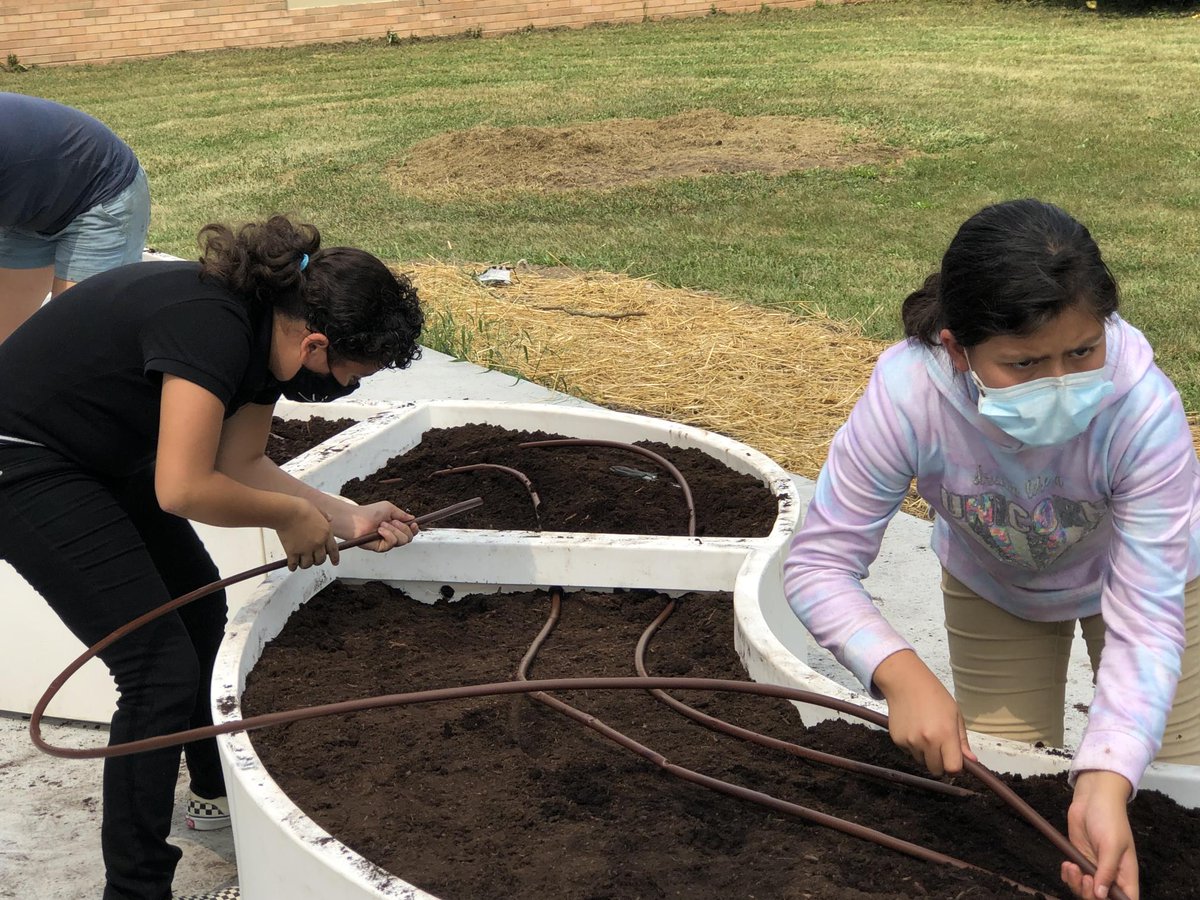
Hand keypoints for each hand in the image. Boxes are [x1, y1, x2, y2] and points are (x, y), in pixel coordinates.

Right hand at [276, 498, 338, 570]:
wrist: (287, 511)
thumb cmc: (300, 508)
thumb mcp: (317, 509)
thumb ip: (324, 516)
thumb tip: (330, 518)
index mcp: (326, 533)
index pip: (334, 549)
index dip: (334, 557)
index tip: (334, 562)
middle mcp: (318, 543)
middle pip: (321, 559)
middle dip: (317, 561)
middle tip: (313, 559)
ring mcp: (305, 549)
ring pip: (308, 564)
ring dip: (305, 564)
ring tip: (301, 562)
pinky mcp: (293, 552)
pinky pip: (294, 564)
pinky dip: (292, 566)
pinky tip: (292, 566)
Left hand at [331, 500, 418, 551]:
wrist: (357, 519)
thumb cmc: (369, 512)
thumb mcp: (389, 508)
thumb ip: (402, 514)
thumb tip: (412, 518)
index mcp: (395, 526)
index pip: (410, 531)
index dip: (414, 529)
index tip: (414, 523)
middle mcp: (392, 535)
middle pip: (409, 537)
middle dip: (404, 528)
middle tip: (393, 521)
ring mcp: (387, 542)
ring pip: (402, 541)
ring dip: (394, 530)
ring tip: (382, 525)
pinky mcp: (381, 548)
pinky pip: (392, 543)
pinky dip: (388, 535)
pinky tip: (379, 530)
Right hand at [872, 650, 975, 776]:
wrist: (905, 682)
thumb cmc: (934, 696)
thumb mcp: (955, 715)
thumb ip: (962, 741)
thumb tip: (972, 761)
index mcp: (946, 734)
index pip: (953, 768)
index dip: (955, 767)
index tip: (954, 759)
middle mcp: (927, 741)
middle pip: (936, 770)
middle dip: (940, 762)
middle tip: (939, 746)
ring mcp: (910, 741)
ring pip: (922, 761)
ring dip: (925, 754)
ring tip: (924, 732)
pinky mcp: (897, 740)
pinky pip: (909, 752)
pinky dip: (912, 746)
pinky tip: (913, 728)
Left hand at [1061, 771, 1136, 899]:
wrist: (1092, 798)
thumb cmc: (1109, 819)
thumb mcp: (1112, 845)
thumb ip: (1106, 871)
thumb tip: (1101, 895)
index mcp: (1126, 875)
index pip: (1126, 899)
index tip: (1101, 896)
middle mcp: (1110, 875)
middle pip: (1100, 898)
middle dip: (1089, 893)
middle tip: (1085, 877)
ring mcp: (1094, 867)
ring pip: (1084, 890)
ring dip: (1076, 884)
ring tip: (1072, 866)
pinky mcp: (1079, 858)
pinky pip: (1073, 877)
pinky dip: (1067, 875)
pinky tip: (1066, 864)